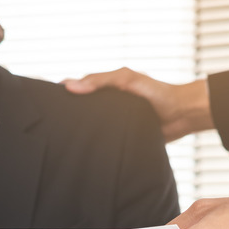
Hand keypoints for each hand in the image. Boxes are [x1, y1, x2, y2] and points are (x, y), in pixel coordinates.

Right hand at [62, 68, 213, 141]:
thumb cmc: (158, 92)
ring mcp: (116, 121)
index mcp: (109, 88)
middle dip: (68, 112)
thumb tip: (70, 86)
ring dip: (81, 130)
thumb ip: (100, 81)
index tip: (46, 95)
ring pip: (93, 125)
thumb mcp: (126, 79)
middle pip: (83, 107)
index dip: (65, 89)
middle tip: (49, 120)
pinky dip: (96, 143)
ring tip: (60, 137)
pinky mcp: (124, 137)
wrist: (182, 114)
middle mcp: (110, 104)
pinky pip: (106, 140)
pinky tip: (84, 149)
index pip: (81, 86)